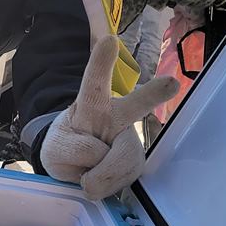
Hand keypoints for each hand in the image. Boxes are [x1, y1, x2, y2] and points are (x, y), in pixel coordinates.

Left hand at [40, 35, 179, 199]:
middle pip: (135, 105)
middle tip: (171, 84)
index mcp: (90, 104)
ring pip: (124, 158)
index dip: (101, 63)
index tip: (109, 40)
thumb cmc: (65, 146)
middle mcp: (116, 115)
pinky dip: (106, 185)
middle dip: (153, 94)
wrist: (76, 166)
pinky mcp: (135, 161)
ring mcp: (128, 138)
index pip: (94, 82)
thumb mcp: (54, 148)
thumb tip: (102, 161)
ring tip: (86, 176)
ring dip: (102, 173)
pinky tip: (98, 180)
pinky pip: (123, 178)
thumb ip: (73, 151)